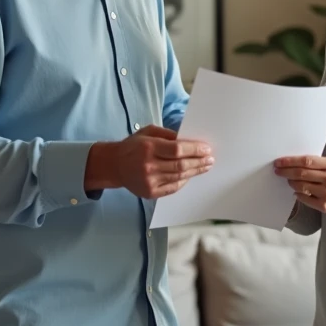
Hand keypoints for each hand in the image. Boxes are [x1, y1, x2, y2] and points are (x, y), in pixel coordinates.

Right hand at [86, 126, 212, 198]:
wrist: (114, 165)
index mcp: (149, 147)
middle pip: (181, 165)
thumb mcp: (148, 132)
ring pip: (179, 177)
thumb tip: (189, 140)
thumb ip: (168, 134)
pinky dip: (184, 182)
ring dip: (195, 172)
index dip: (195, 150)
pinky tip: (191, 176)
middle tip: (210, 159)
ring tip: (205, 167)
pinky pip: (173, 188)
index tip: (207, 149)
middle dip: (199, 162)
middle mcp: (149, 166)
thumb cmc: (133, 146)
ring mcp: (149, 181)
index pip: (178, 150)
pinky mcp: (150, 193)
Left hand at [273, 155, 325, 215]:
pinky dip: (298, 194)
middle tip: (278, 170)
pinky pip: (305, 199)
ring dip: (291, 183)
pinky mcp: (325, 206)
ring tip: (289, 180)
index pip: (306, 162)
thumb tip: (295, 163)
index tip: (279, 162)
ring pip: (301, 187)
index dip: (289, 162)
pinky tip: (297, 191)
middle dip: (286, 172)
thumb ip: (318, 163)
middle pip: (301, 174)